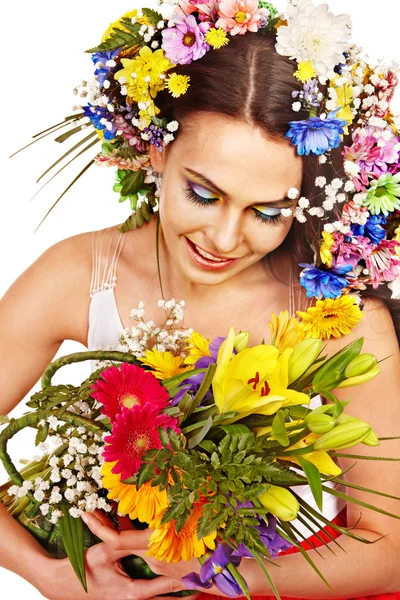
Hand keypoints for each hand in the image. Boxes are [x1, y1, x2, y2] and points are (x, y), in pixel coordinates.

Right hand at [36, 512, 191, 599]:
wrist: (66, 586)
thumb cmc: (85, 570)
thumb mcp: (104, 553)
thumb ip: (121, 540)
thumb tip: (132, 521)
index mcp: (133, 592)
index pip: (165, 587)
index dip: (183, 581)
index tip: (200, 576)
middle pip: (167, 599)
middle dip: (185, 593)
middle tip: (205, 585)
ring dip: (176, 594)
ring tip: (198, 589)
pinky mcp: (128, 599)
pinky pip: (151, 598)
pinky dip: (163, 593)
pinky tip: (175, 590)